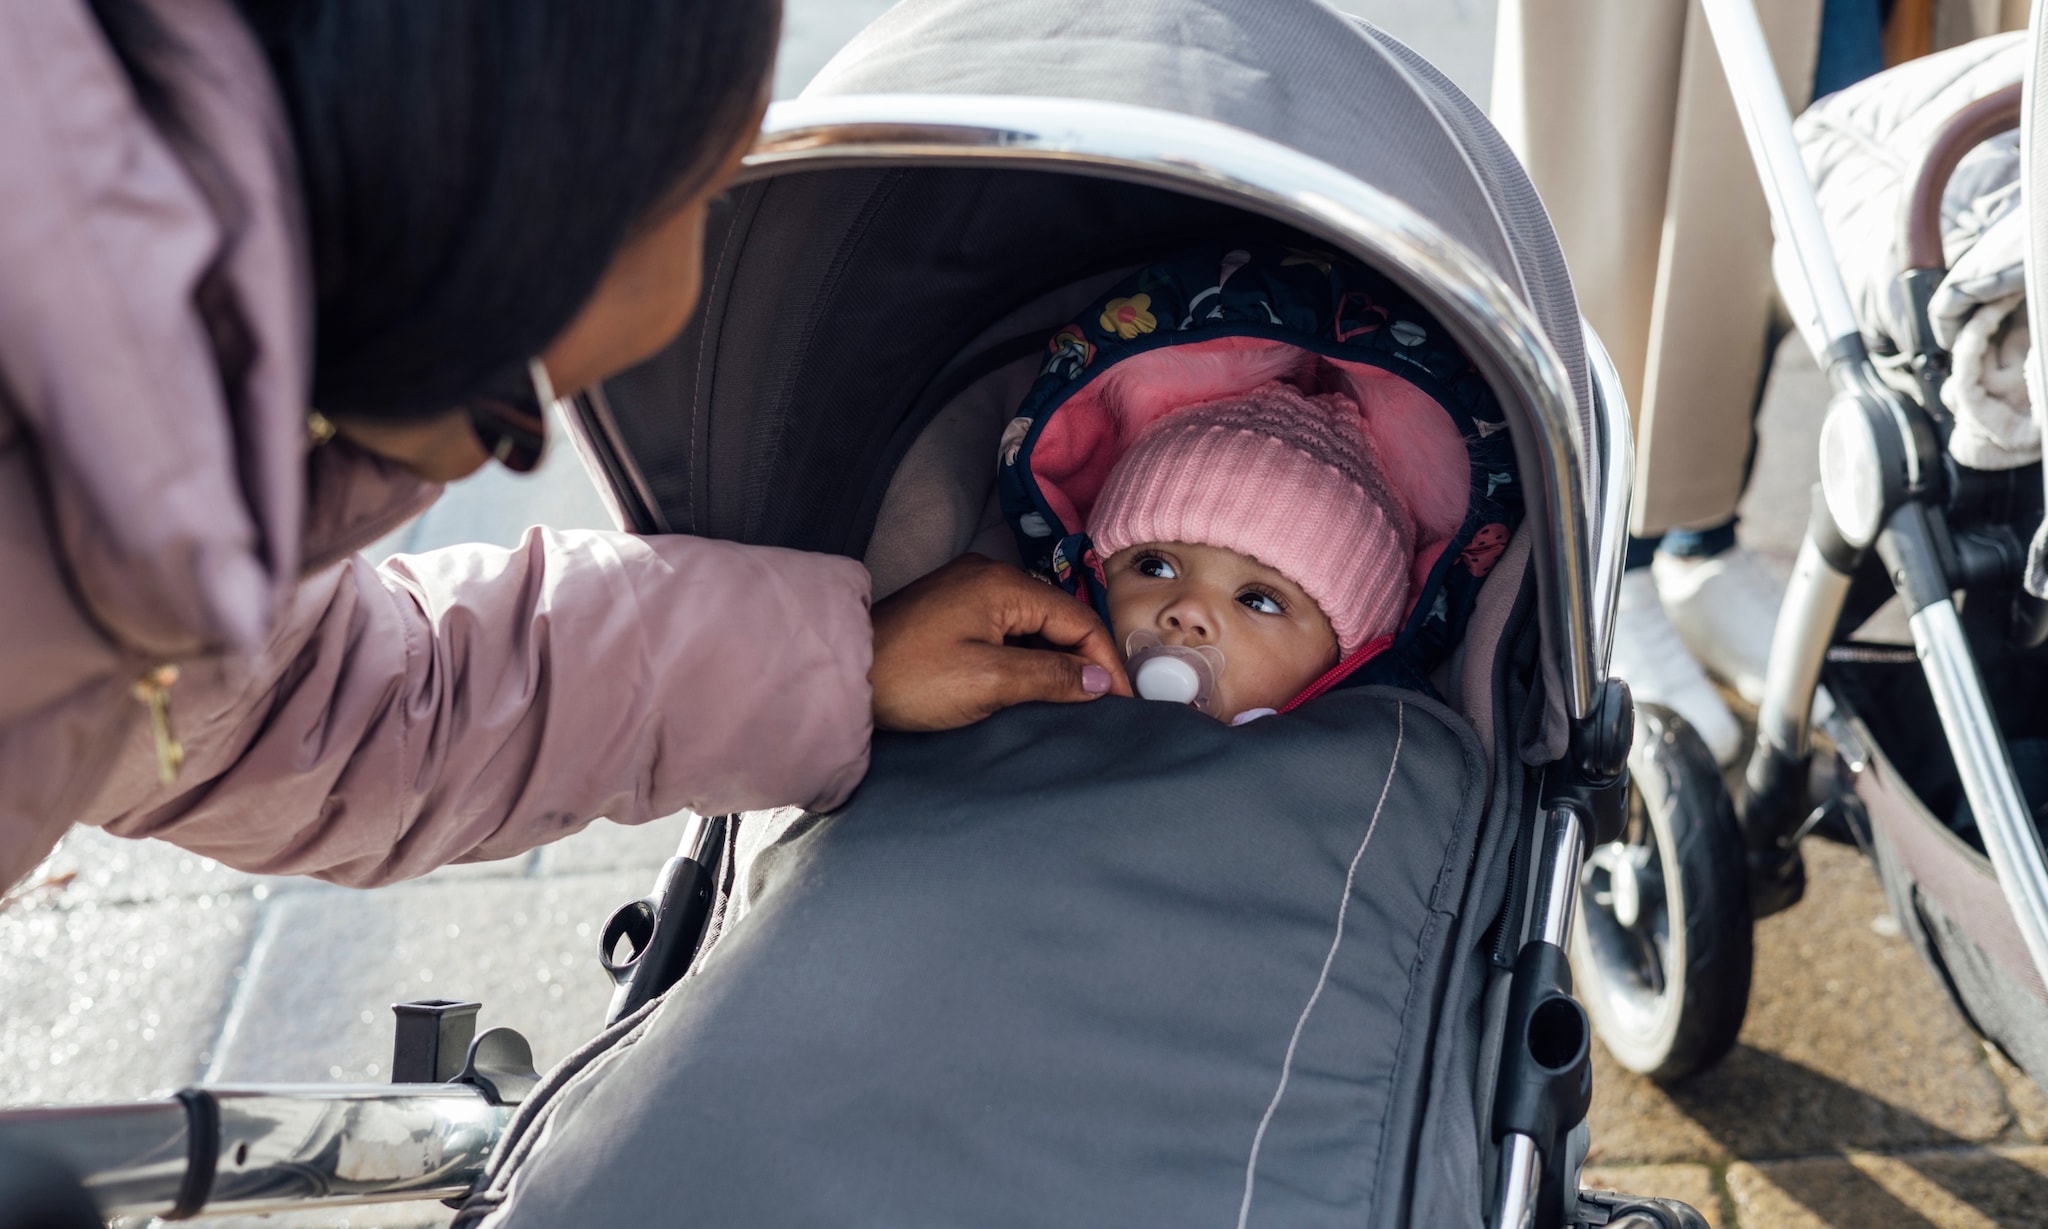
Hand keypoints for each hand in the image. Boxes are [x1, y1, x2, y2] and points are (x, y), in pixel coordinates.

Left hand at [870, 554, 1132, 731]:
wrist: (837, 675)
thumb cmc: (909, 678)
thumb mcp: (988, 682)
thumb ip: (1050, 677)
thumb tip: (1099, 680)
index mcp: (1003, 584)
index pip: (1078, 619)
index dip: (1105, 661)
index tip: (1123, 702)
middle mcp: (988, 574)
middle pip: (1057, 617)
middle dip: (1084, 659)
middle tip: (1102, 705)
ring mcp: (966, 588)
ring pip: (1032, 622)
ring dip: (1054, 658)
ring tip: (1072, 699)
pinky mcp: (950, 607)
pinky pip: (1005, 626)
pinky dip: (1025, 653)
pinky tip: (1031, 682)